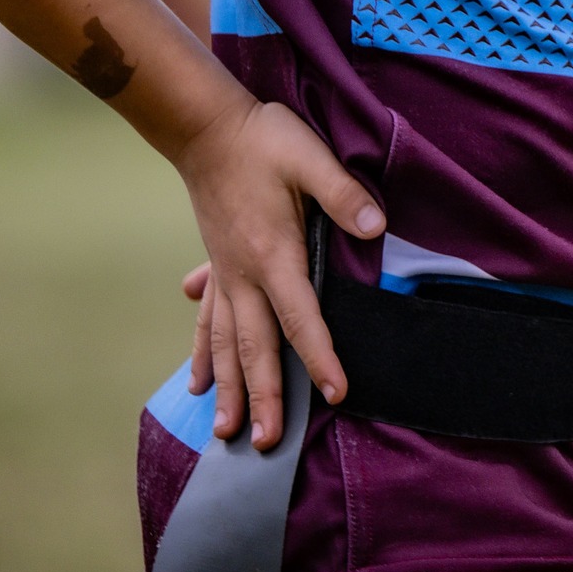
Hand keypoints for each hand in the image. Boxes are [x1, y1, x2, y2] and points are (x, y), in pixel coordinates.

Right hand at [174, 97, 383, 450]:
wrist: (206, 127)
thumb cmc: (263, 139)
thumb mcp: (308, 156)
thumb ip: (342, 192)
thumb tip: (375, 226)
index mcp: (273, 253)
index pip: (301, 317)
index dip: (321, 357)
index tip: (337, 394)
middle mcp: (244, 274)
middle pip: (255, 346)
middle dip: (264, 397)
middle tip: (267, 445)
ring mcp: (226, 272)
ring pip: (224, 343)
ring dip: (228, 388)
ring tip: (225, 431)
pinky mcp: (216, 265)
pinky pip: (208, 320)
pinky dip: (202, 352)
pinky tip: (197, 378)